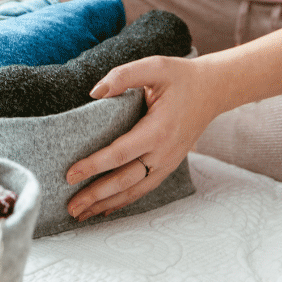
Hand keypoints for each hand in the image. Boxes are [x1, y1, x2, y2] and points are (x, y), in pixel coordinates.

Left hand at [64, 55, 221, 220]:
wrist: (212, 90)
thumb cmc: (180, 77)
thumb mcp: (154, 66)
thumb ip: (123, 76)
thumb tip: (95, 93)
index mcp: (158, 130)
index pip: (120, 153)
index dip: (94, 165)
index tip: (70, 175)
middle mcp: (164, 152)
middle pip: (124, 180)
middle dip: (95, 195)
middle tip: (69, 206)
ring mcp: (167, 163)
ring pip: (134, 191)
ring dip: (106, 204)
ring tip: (81, 215)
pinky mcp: (168, 166)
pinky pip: (143, 189)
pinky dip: (123, 201)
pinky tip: (104, 209)